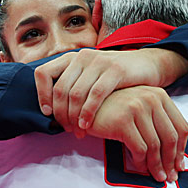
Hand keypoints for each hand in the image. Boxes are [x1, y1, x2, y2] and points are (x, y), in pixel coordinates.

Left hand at [34, 48, 187, 133]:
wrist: (145, 65)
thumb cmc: (113, 77)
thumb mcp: (89, 75)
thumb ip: (72, 85)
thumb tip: (51, 109)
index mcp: (71, 58)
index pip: (43, 73)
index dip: (41, 94)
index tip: (47, 112)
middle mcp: (82, 56)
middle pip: (60, 89)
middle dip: (60, 113)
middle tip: (65, 128)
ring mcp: (99, 62)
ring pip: (76, 94)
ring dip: (73, 117)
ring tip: (77, 131)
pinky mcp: (115, 70)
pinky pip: (95, 95)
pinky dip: (88, 113)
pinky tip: (87, 125)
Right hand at [85, 85, 187, 181]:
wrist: (84, 104)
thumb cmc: (113, 109)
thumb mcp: (139, 108)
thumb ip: (157, 122)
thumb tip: (176, 153)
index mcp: (159, 95)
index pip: (181, 125)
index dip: (182, 149)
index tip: (179, 164)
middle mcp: (151, 98)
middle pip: (171, 137)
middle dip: (171, 161)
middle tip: (170, 176)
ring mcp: (137, 108)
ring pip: (156, 145)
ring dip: (157, 165)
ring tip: (157, 176)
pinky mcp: (123, 120)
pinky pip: (139, 148)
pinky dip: (141, 162)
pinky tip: (140, 168)